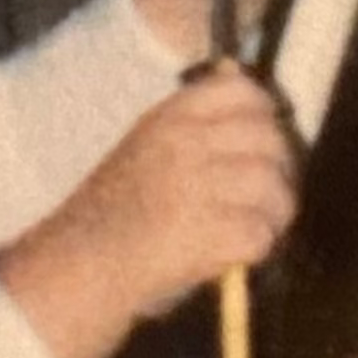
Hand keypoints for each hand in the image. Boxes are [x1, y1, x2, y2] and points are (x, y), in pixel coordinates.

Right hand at [0, 66, 294, 357]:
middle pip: (270, 140)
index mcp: (168, 118)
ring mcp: (198, 187)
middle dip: (278, 171)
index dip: (264, 116)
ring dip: (272, 216)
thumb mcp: (145, 149)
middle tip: (263, 199)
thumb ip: (193, 128)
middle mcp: (185, 144)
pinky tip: (232, 256)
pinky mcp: (210, 233)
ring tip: (249, 231)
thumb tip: (249, 101)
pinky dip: (254, 250)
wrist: (79, 265)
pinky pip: (261, 234)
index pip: (243, 91)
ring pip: (273, 188)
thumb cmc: (113, 214)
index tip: (260, 144)